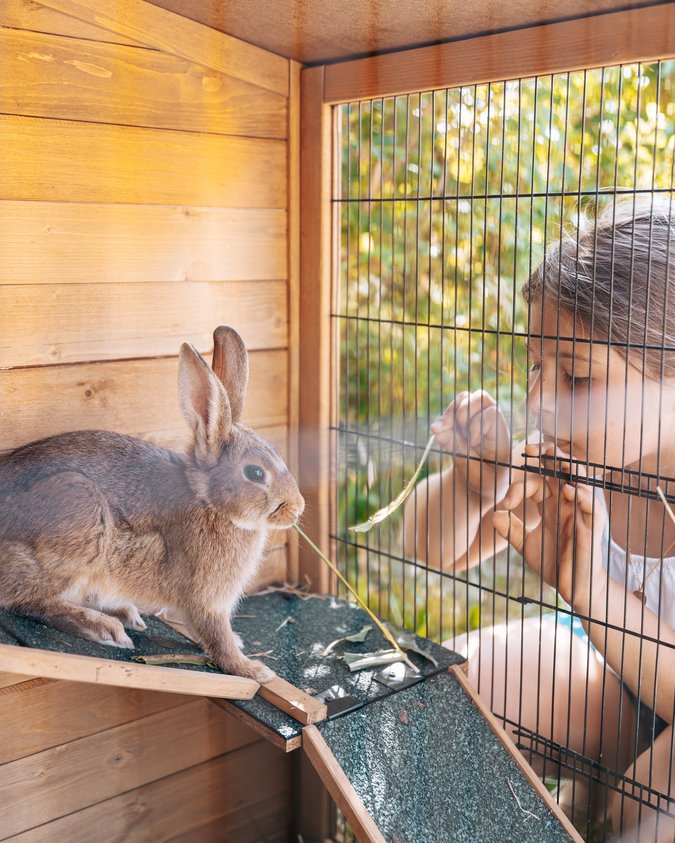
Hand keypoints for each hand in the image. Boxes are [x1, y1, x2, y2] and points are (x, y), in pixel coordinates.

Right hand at [431, 390, 510, 499]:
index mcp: (500, 434)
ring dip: (451, 413)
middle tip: (459, 431)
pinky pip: (452, 408)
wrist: (480, 484)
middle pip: (480, 397)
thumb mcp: (473, 469)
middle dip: (464, 412)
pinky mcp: (462, 422)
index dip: (477, 425)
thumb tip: (437, 432)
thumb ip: (458, 450)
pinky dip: (443, 418)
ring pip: (464, 398)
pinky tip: (437, 431)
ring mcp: (476, 419)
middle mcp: (490, 422)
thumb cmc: (483, 480)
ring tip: (442, 430)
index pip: (491, 413)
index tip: (472, 443)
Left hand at [491, 442, 605, 609]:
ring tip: (553, 458)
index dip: (523, 478)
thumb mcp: (526, 545)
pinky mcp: (594, 525)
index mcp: (552, 503)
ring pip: (580, 479)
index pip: (540, 477)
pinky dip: (582, 495)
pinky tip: (567, 490)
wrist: (574, 589)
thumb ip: (510, 529)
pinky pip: (592, 504)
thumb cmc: (554, 564)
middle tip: (529, 448)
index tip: (508, 492)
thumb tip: (493, 514)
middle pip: (562, 468)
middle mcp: (568, 501)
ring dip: (568, 466)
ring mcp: (583, 511)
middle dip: (548, 454)